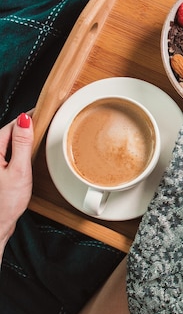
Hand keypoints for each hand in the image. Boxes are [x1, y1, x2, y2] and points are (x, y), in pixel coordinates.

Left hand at [0, 113, 33, 247]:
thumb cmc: (5, 203)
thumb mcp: (19, 170)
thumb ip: (23, 144)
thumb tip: (25, 121)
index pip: (11, 126)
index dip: (27, 118)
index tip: (42, 111)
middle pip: (9, 133)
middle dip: (25, 127)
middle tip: (45, 120)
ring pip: (8, 143)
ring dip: (23, 138)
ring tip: (39, 134)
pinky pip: (8, 153)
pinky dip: (19, 150)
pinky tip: (28, 153)